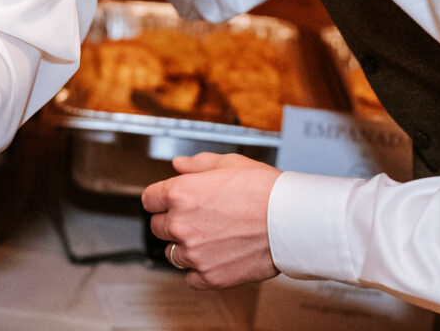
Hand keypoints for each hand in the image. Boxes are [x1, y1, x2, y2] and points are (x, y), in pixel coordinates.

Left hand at [142, 152, 281, 289]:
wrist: (290, 222)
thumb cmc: (265, 191)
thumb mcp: (229, 163)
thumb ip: (197, 164)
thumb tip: (179, 165)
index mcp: (180, 193)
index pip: (149, 199)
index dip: (161, 199)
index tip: (170, 202)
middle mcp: (181, 224)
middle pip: (158, 227)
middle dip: (173, 221)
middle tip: (199, 218)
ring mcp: (193, 253)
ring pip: (172, 253)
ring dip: (186, 246)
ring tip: (212, 237)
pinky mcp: (208, 276)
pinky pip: (190, 277)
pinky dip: (200, 270)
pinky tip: (216, 256)